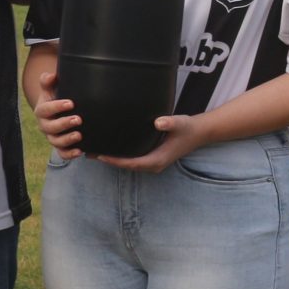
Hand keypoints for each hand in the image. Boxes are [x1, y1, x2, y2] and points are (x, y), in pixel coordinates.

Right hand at [27, 63, 81, 157]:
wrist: (58, 111)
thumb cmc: (56, 97)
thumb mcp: (51, 88)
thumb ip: (48, 81)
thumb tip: (51, 75)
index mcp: (42, 110)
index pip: (45, 109)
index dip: (56, 107)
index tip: (71, 103)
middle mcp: (45, 125)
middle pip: (50, 127)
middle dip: (63, 124)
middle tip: (78, 119)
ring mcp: (52, 137)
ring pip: (56, 142)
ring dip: (67, 140)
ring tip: (79, 135)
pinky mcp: (60, 146)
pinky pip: (62, 153)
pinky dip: (69, 154)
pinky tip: (80, 151)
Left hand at [94, 113, 211, 172]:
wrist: (199, 132)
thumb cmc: (188, 128)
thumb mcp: (180, 123)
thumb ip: (169, 122)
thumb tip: (158, 122)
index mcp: (158, 160)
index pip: (132, 163)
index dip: (116, 161)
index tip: (101, 156)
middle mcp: (153, 164)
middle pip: (126, 166)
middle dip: (108, 161)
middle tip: (89, 153)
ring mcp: (152, 162)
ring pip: (128, 164)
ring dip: (112, 159)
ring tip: (93, 152)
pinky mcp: (151, 157)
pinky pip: (132, 159)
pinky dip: (119, 156)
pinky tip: (109, 148)